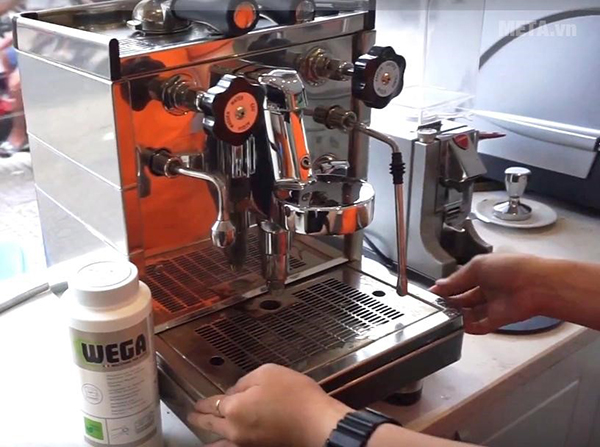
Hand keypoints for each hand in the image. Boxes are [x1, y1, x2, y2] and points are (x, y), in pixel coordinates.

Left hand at [188, 364, 351, 446]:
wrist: (318, 423)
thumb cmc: (295, 395)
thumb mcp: (267, 373)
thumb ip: (245, 381)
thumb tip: (236, 390)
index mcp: (234, 408)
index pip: (212, 403)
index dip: (203, 402)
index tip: (196, 402)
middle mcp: (235, 429)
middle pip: (212, 424)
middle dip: (200, 419)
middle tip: (192, 416)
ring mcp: (246, 443)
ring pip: (220, 442)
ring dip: (209, 437)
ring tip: (202, 436)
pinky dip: (224, 446)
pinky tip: (223, 444)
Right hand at [430, 254, 549, 333]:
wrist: (536, 286)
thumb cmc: (512, 268)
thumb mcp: (477, 267)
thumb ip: (457, 279)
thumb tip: (439, 285)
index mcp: (485, 271)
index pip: (462, 280)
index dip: (448, 286)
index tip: (434, 292)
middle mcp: (489, 288)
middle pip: (465, 297)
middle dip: (451, 301)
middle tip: (436, 305)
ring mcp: (494, 304)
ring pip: (471, 312)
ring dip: (458, 314)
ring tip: (444, 315)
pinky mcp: (498, 320)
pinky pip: (480, 325)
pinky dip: (469, 327)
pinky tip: (457, 325)